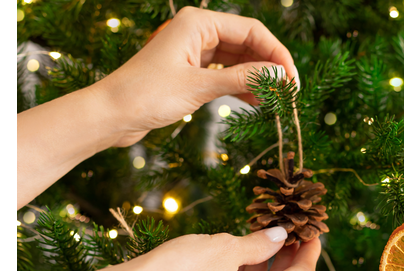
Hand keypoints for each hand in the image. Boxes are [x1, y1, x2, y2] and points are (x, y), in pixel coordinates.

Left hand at [94, 7, 298, 147]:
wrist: (112, 115)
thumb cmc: (147, 94)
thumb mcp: (200, 86)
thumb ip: (243, 78)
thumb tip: (280, 76)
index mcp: (198, 23)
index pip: (252, 30)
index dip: (277, 54)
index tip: (292, 80)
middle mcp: (198, 32)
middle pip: (247, 44)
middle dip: (269, 67)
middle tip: (288, 93)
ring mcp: (195, 51)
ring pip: (238, 60)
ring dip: (257, 79)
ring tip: (275, 101)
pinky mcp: (191, 71)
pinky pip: (226, 74)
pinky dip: (242, 86)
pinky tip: (256, 102)